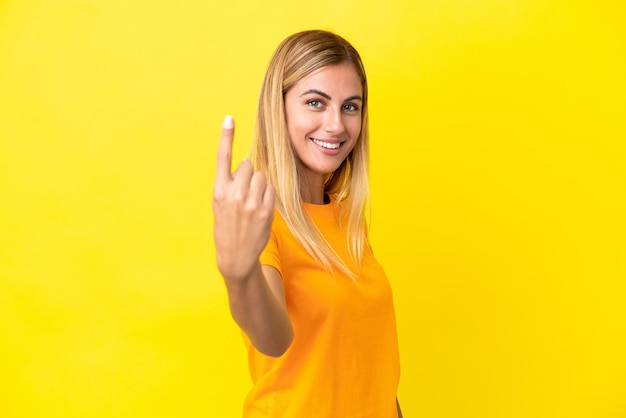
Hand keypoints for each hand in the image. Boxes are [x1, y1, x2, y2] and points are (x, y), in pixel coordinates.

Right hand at [213, 115, 274, 282]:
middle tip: (244, 192)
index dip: (226, 136)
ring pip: (261, 175)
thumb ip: (229, 183)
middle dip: (248, 174)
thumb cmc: (227, 227)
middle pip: (248, 165)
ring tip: (252, 202)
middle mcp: (234, 193)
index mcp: (218, 190)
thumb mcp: (220, 205)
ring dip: (259, 184)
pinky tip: (260, 209)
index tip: (229, 118)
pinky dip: (267, 195)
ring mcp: (250, 201)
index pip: (223, 158)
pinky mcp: (265, 209)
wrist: (236, 256)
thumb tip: (246, 164)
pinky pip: (270, 189)